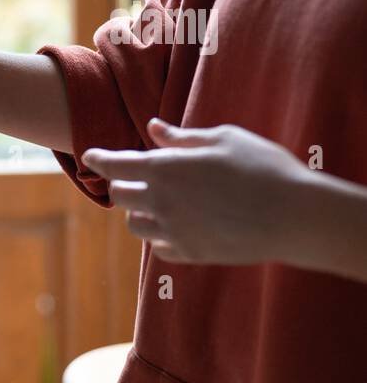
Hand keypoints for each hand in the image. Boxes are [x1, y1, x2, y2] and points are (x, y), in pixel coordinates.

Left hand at [81, 119, 311, 265]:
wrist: (294, 217)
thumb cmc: (263, 168)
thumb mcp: (223, 139)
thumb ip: (182, 138)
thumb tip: (154, 128)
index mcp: (166, 169)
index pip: (116, 165)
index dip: (99, 158)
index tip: (89, 155)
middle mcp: (161, 202)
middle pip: (119, 196)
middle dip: (122, 184)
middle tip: (134, 178)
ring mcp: (173, 231)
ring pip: (135, 225)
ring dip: (140, 212)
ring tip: (159, 202)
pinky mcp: (189, 253)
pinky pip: (159, 247)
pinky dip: (161, 236)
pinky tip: (177, 226)